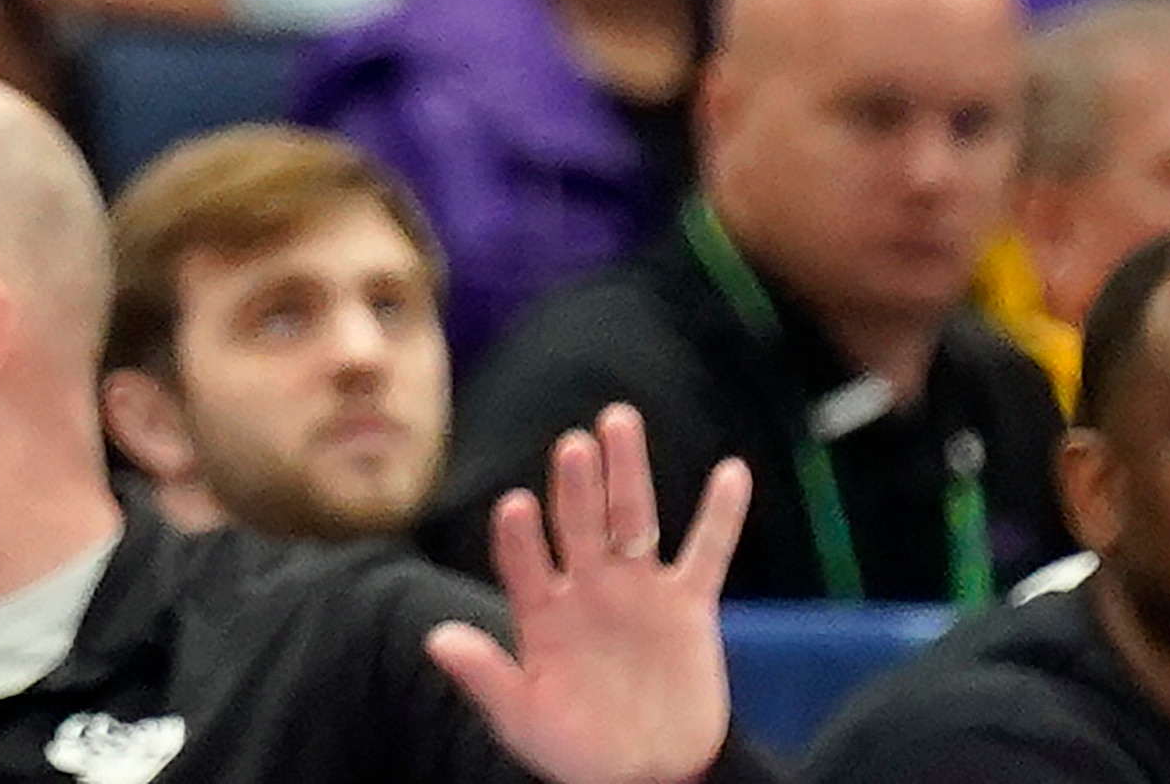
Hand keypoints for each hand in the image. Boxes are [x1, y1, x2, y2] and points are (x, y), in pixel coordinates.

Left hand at [426, 404, 750, 783]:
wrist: (647, 777)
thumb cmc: (575, 750)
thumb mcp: (523, 719)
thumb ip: (485, 678)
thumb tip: (435, 640)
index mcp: (539, 610)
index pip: (522, 560)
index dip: (519, 537)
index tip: (517, 506)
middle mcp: (585, 587)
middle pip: (578, 523)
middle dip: (576, 485)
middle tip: (574, 443)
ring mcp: (637, 591)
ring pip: (633, 519)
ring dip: (628, 472)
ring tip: (618, 422)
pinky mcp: (688, 607)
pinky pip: (707, 554)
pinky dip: (721, 515)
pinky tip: (733, 471)